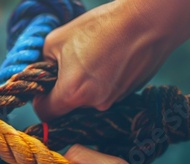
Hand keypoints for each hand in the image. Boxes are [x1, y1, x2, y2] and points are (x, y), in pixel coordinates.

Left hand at [34, 0, 189, 120]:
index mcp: (72, 93)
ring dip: (84, 87)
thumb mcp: (56, 40)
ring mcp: (114, 102)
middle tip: (67, 68)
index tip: (43, 87)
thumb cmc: (102, 27)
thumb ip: (41, 63)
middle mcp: (94, 105)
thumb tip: (39, 73)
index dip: (40, 101)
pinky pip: (105, 95)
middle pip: (68, 109)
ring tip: (92, 60)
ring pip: (87, 102)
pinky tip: (108, 62)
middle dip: (63, 92)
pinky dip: (101, 84)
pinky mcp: (128, 96)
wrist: (150, 22)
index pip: (46, 114)